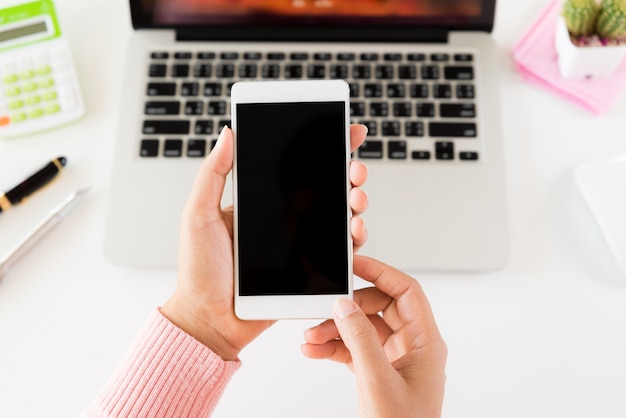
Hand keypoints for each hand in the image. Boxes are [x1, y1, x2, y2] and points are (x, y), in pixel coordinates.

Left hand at [161, 124, 368, 360]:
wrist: (209, 319)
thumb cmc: (199, 271)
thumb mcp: (198, 215)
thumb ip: (212, 174)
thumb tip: (228, 133)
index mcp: (261, 203)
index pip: (296, 169)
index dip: (324, 149)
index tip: (346, 133)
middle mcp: (284, 220)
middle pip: (326, 190)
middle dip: (349, 174)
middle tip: (356, 170)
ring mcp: (298, 244)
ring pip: (338, 217)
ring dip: (355, 202)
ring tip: (357, 198)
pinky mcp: (309, 270)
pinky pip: (338, 252)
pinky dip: (353, 239)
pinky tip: (354, 229)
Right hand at [302, 255, 446, 417]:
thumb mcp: (378, 380)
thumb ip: (360, 338)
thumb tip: (344, 305)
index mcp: (425, 342)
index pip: (406, 291)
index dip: (381, 273)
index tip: (355, 263)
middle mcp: (411, 347)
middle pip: (379, 308)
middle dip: (348, 309)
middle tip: (324, 310)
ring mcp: (393, 360)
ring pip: (362, 329)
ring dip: (334, 330)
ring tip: (310, 337)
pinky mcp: (377, 372)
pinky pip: (353, 349)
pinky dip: (333, 348)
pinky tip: (313, 351)